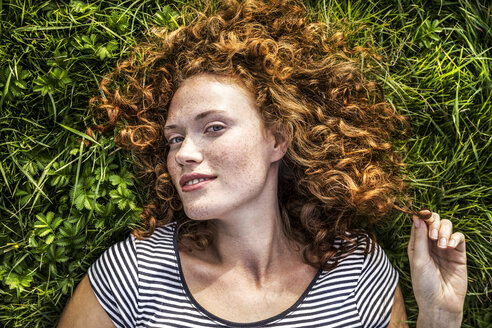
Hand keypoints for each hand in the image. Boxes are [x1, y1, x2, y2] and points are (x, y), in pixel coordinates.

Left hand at [407, 209, 466, 324]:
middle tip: (433, 234)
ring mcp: (445, 248)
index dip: (422, 216)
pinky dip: (455, 237)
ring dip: (444, 231)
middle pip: (434, 221)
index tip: (424, 213)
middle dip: (434, 222)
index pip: (419, 223)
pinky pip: (459, 237)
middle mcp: (430, 244)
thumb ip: (419, 238)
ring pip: (447, 226)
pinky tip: (449, 247)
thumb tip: (416, 217)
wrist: (440, 303)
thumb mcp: (418, 260)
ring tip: (441, 246)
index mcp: (417, 244)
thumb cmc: (424, 284)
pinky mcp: (458, 254)